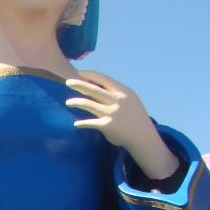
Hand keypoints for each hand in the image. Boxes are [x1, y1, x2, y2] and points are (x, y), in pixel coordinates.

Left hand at [65, 70, 179, 179]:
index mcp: (122, 92)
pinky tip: (76, 124)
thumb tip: (100, 86)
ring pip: (88, 104)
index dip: (90, 75)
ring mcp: (111, 112)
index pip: (103, 79)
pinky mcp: (106, 125)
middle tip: (67, 82)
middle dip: (79, 84)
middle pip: (93, 89)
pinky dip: (82, 123)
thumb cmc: (133, 116)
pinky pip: (89, 122)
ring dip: (76, 102)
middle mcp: (116, 100)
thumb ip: (116, 93)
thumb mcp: (129, 100)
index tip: (79, 73)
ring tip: (68, 102)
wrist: (142, 136)